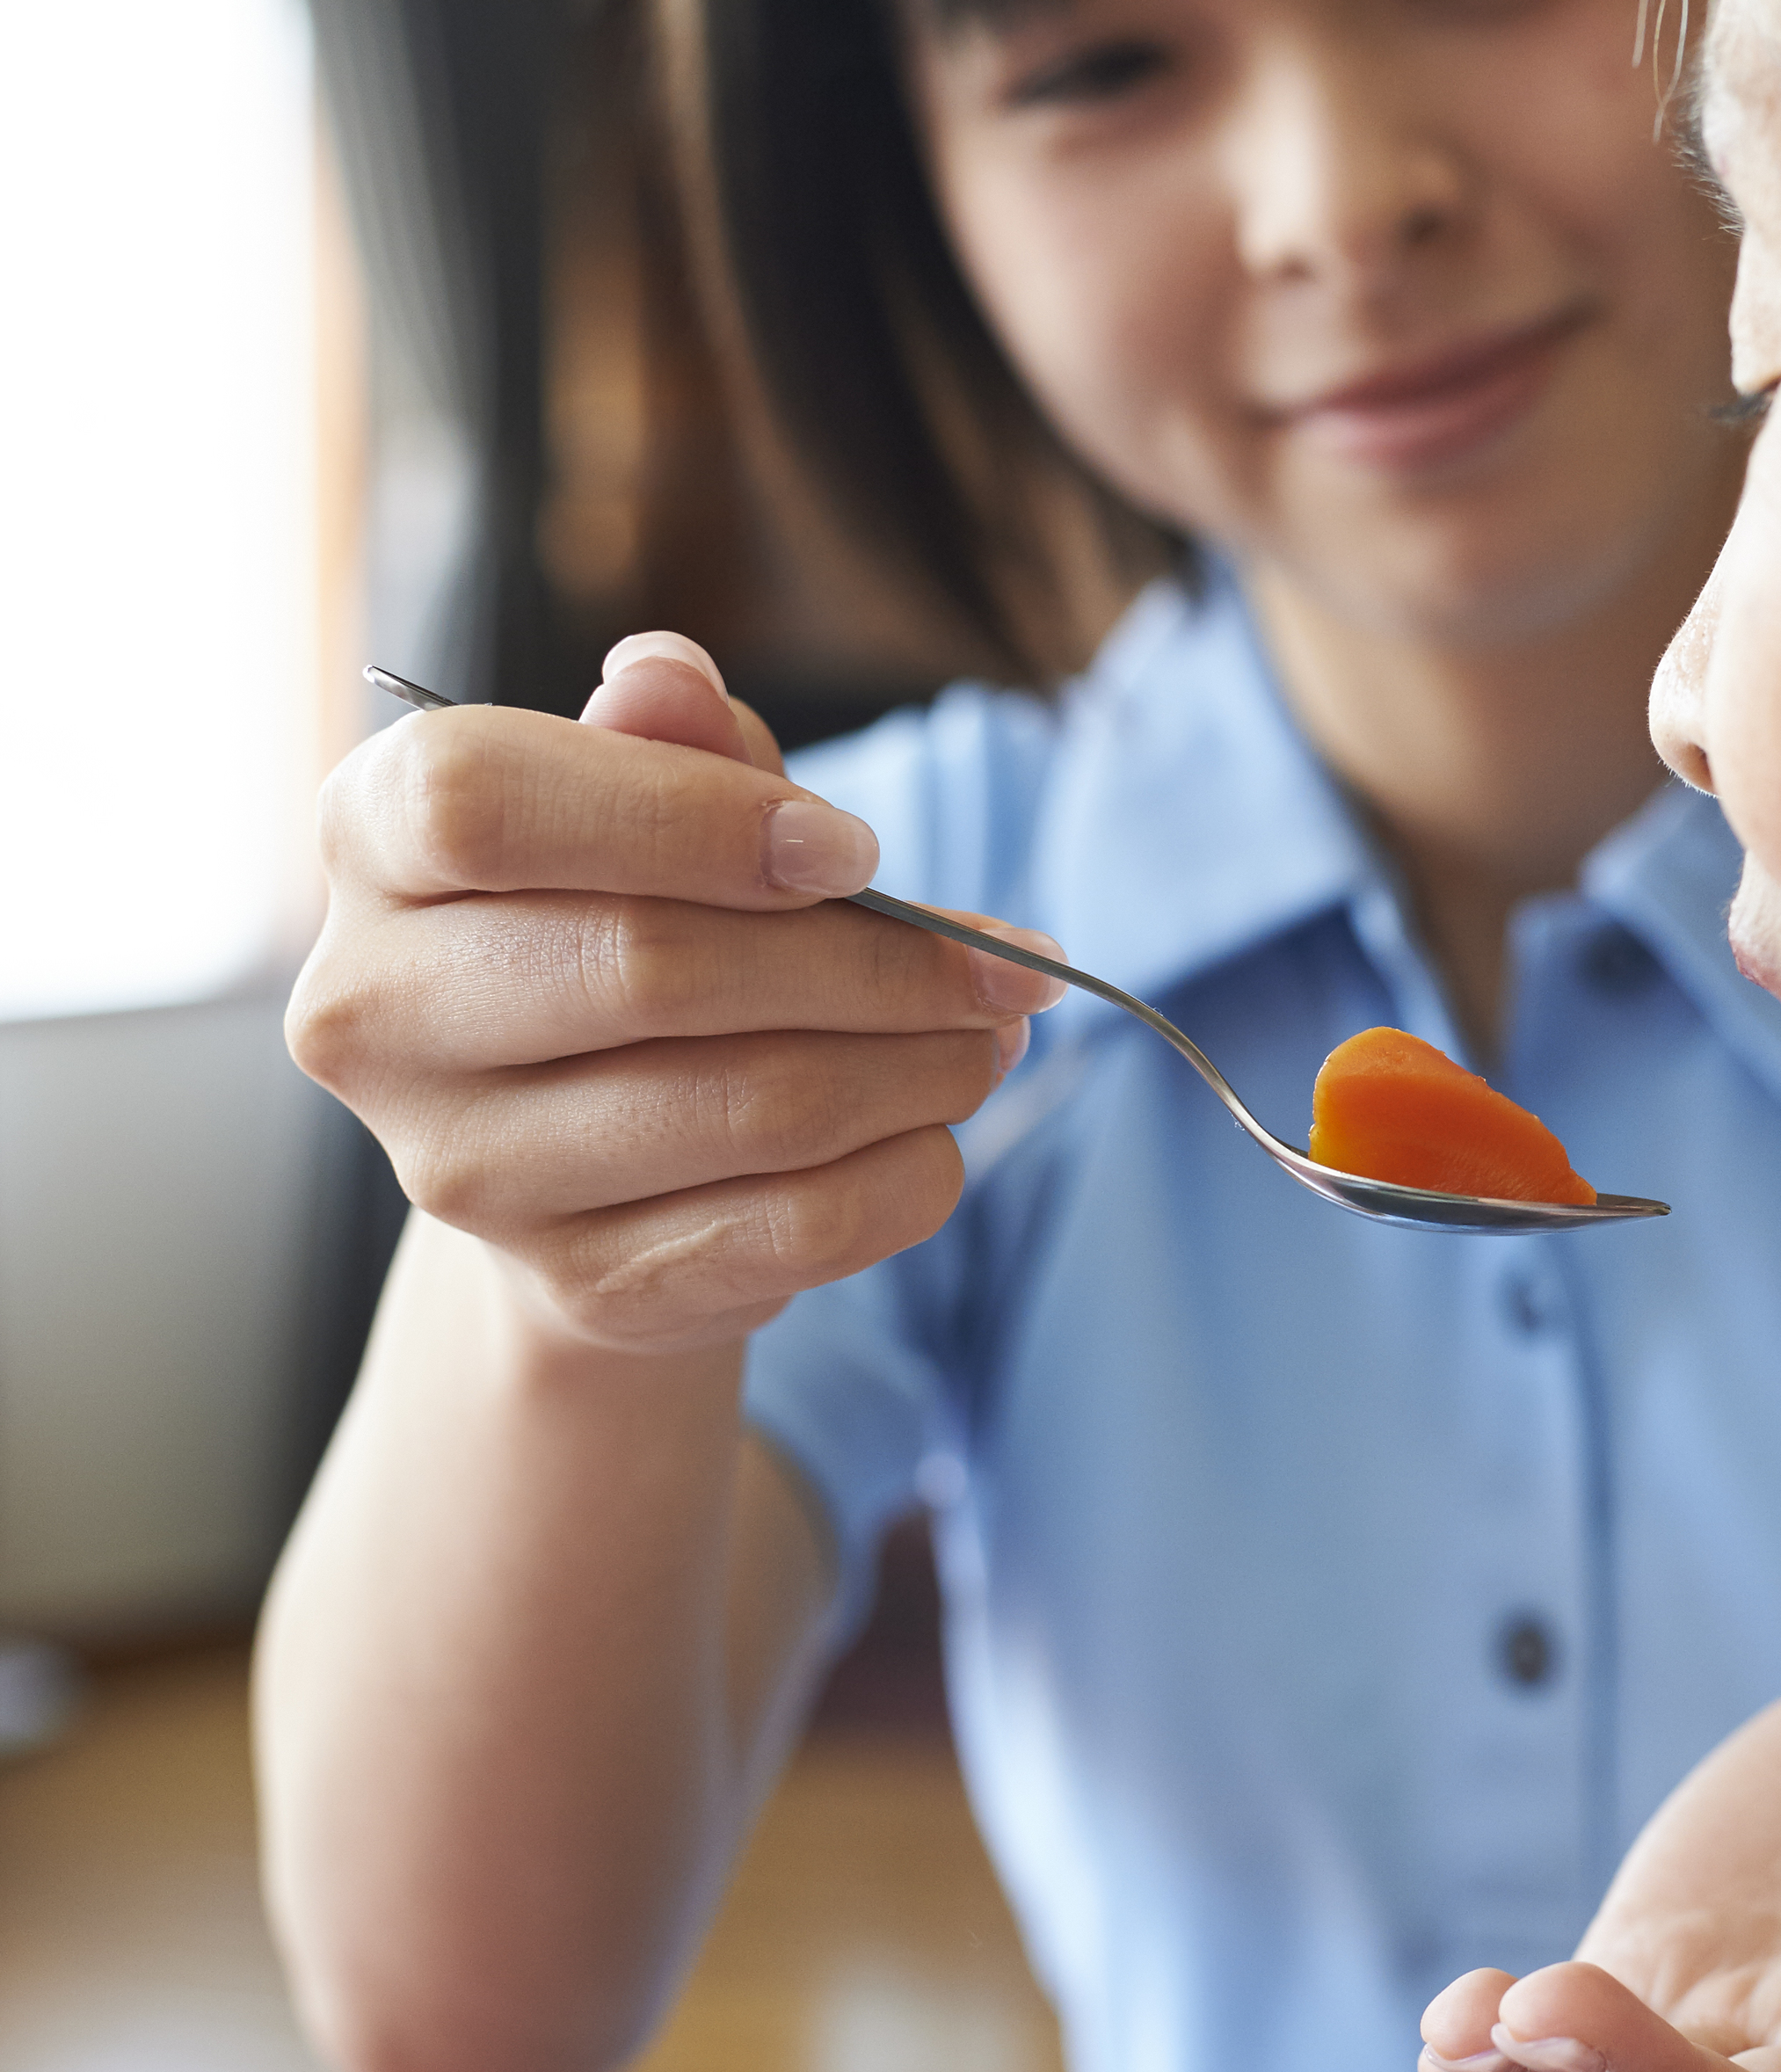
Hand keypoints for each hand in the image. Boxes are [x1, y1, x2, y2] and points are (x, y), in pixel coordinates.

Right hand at [288, 632, 1063, 1353]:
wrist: (583, 1173)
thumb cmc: (624, 933)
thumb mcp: (645, 811)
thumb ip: (670, 745)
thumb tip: (668, 677)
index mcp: (370, 842)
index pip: (485, 799)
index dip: (691, 816)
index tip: (855, 849)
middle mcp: (375, 1013)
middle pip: (651, 968)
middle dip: (876, 961)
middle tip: (1009, 963)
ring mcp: (463, 1171)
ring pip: (750, 1107)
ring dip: (919, 1066)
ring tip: (997, 1032)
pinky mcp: (577, 1284)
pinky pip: (793, 1229)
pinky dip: (908, 1173)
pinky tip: (943, 1130)